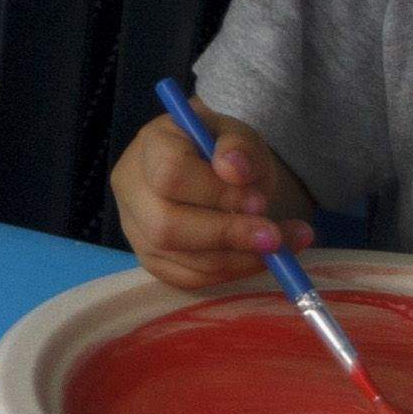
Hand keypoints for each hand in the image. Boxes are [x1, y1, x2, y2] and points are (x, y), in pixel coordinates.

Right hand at [109, 105, 314, 293]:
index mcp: (149, 145)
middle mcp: (131, 189)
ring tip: (281, 244)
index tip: (259, 200)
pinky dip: (233, 271)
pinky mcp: (152, 260)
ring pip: (182, 259)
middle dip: (227, 235)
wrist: (215, 173)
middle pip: (166, 226)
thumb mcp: (239, 135)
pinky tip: (260, 257)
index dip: (217, 193)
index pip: (171, 174)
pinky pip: (191, 278)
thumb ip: (239, 146)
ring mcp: (136, 229)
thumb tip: (235, 170)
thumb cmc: (222, 151)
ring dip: (240, 258)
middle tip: (273, 236)